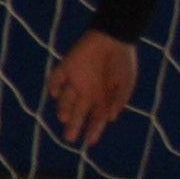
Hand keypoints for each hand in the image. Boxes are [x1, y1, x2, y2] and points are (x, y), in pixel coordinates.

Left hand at [46, 30, 136, 144]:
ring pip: (65, 100)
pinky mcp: (65, 68)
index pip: (96, 119)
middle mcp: (87, 93)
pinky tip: (56, 93)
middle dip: (73, 126)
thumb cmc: (122, 61)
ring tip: (65, 117)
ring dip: (63, 109)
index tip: (89, 142)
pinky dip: (54, 86)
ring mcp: (75, 81)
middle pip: (77, 114)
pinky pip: (56, 79)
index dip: (93, 130)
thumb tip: (111, 118)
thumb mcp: (125, 83)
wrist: (112, 36)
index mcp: (102, 98)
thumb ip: (118, 100)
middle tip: (69, 138)